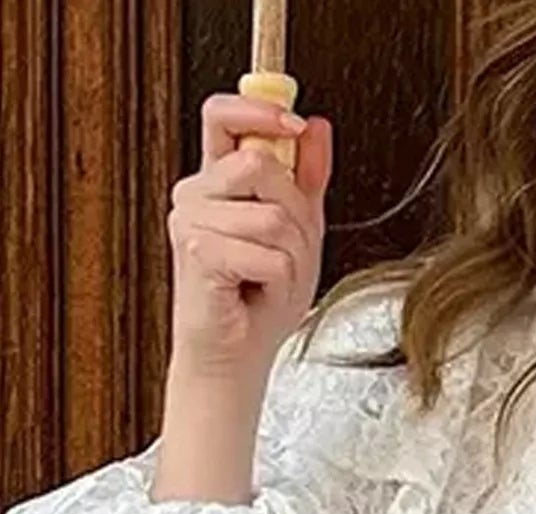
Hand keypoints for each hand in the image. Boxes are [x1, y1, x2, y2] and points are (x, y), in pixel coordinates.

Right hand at [166, 92, 333, 385]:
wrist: (236, 355)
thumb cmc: (260, 300)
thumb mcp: (299, 231)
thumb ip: (307, 178)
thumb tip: (317, 127)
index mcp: (217, 179)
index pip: (223, 115)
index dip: (258, 108)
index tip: (292, 123)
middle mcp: (196, 192)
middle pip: (261, 166)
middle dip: (294, 216)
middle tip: (285, 254)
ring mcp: (191, 220)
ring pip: (272, 217)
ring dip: (290, 258)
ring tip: (269, 279)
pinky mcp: (199, 252)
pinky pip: (267, 255)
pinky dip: (278, 283)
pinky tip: (257, 293)